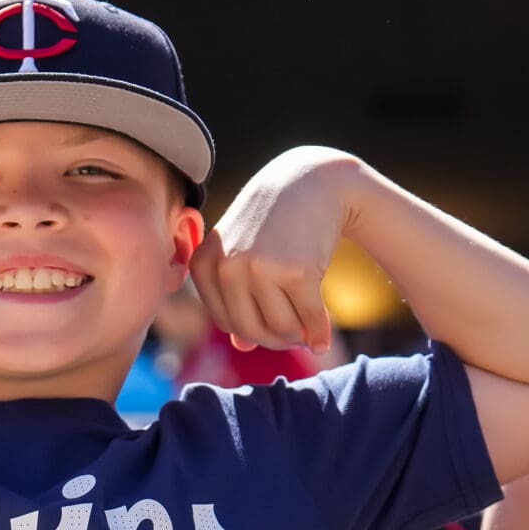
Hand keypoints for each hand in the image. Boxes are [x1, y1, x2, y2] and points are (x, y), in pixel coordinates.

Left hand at [192, 148, 366, 353]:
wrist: (310, 182)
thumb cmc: (274, 221)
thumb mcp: (244, 253)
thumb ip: (235, 297)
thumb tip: (243, 347)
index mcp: (205, 264)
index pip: (226, 322)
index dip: (253, 332)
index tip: (274, 330)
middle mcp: (227, 267)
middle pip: (252, 330)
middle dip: (277, 339)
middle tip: (296, 336)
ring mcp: (259, 268)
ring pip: (281, 328)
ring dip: (299, 335)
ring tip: (308, 326)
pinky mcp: (296, 272)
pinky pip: (308, 319)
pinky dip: (319, 332)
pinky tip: (323, 336)